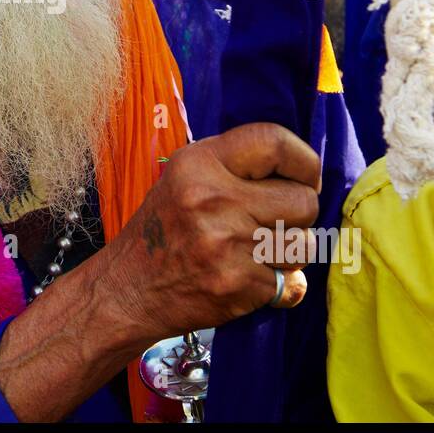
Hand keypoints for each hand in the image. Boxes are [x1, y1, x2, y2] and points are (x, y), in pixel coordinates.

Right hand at [99, 122, 320, 341]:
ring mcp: (226, 244)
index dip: (303, 162)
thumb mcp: (185, 177)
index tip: (304, 179)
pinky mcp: (237, 285)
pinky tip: (249, 281)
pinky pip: (292, 284)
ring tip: (257, 253)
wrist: (128, 290)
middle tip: (270, 225)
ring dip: (290, 254)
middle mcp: (212, 198)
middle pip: (304, 200)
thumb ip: (236, 165)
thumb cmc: (165, 229)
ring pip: (305, 245)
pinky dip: (279, 288)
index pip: (275, 142)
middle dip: (299, 216)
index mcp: (200, 163)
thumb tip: (303, 170)